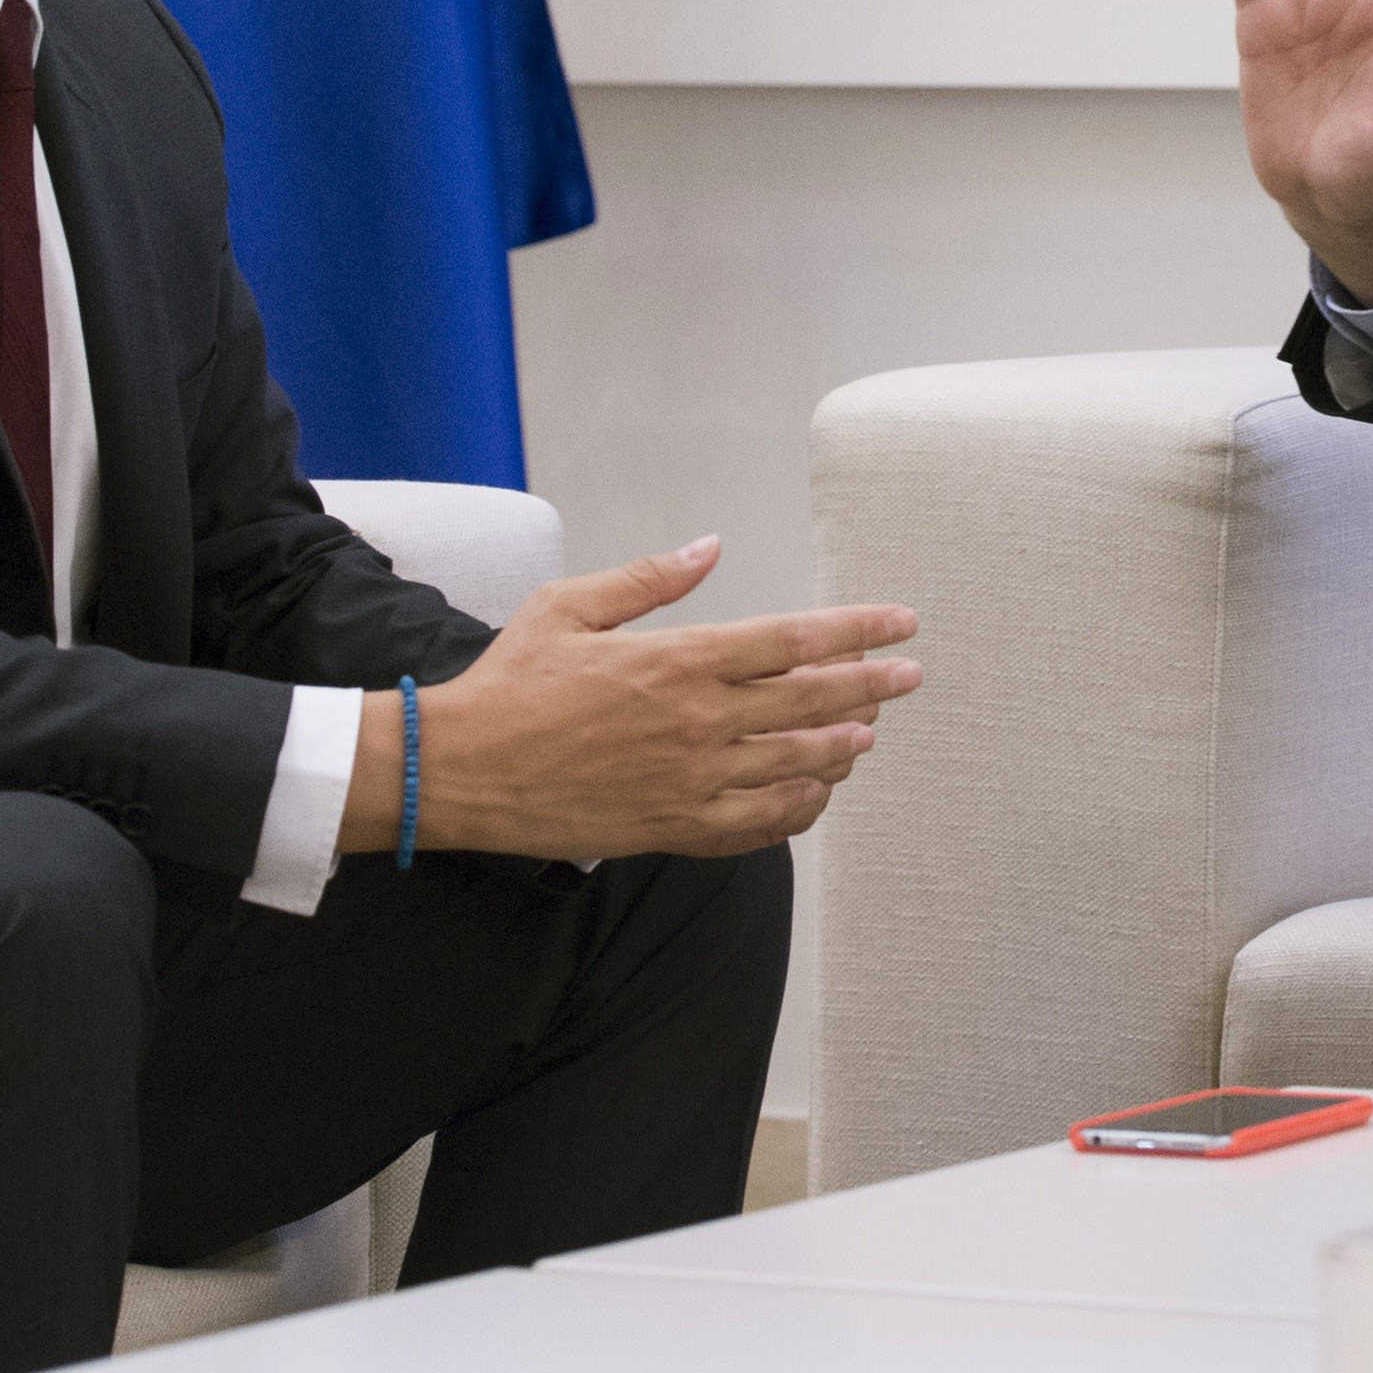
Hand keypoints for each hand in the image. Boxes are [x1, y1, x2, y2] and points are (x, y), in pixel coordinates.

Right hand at [345, 537, 922, 863]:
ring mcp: (690, 781)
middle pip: (811, 702)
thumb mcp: (572, 606)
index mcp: (679, 660)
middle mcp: (698, 722)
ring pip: (794, 766)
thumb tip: (709, 545)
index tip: (900, 624)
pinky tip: (815, 795)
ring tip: (868, 732)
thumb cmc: (511, 682)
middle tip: (911, 676)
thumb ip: (650, 579)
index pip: (792, 640)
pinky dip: (796, 810)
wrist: (460, 770)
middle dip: (871, 686)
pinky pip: (757, 825)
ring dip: (842, 747)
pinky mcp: (672, 828)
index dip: (856, 630)